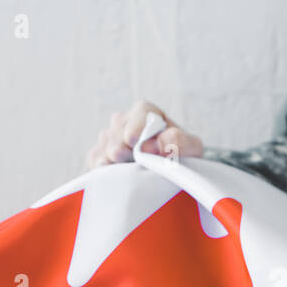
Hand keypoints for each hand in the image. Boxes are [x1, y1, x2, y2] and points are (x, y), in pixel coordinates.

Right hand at [84, 100, 203, 169]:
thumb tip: (151, 144)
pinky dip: (102, 167)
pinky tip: (112, 173)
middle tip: (127, 158)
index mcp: (148, 113)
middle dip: (123, 146)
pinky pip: (95, 159)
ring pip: (105, 144)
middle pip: (118, 129)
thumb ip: (179, 141)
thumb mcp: (191, 148)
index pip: (140, 111)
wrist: (172, 175)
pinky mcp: (99, 155)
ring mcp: (110, 137)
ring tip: (123, 169)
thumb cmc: (182, 157)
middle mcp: (126, 121)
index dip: (136, 127)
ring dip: (113, 159)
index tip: (135, 142)